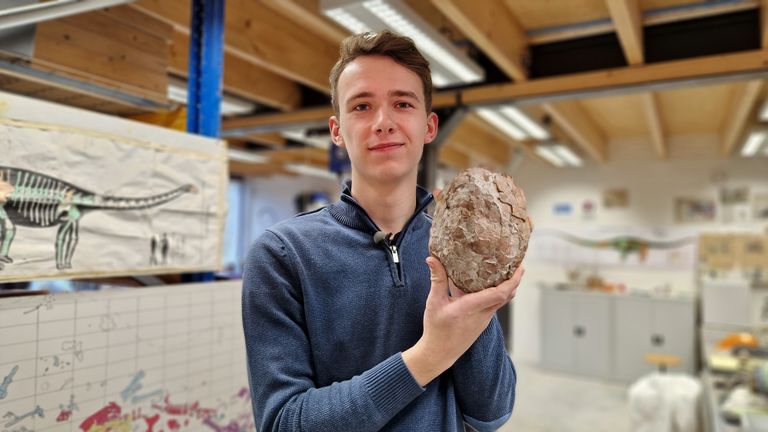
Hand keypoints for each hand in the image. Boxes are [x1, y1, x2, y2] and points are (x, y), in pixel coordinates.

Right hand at [403, 256, 523, 385]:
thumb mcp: (434, 302)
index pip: (500, 293)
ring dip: (508, 287)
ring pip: (502, 301)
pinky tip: (491, 286)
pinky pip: (495, 305)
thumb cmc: (436, 329)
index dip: (513, 280)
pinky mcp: (482, 323)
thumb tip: (432, 258)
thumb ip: (437, 280)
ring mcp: (484, 320)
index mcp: (471, 307)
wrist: (439, 353)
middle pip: (507, 296)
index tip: (519, 267)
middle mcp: (482, 314)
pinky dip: (498, 294)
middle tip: (518, 264)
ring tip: (507, 271)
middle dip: (515, 280)